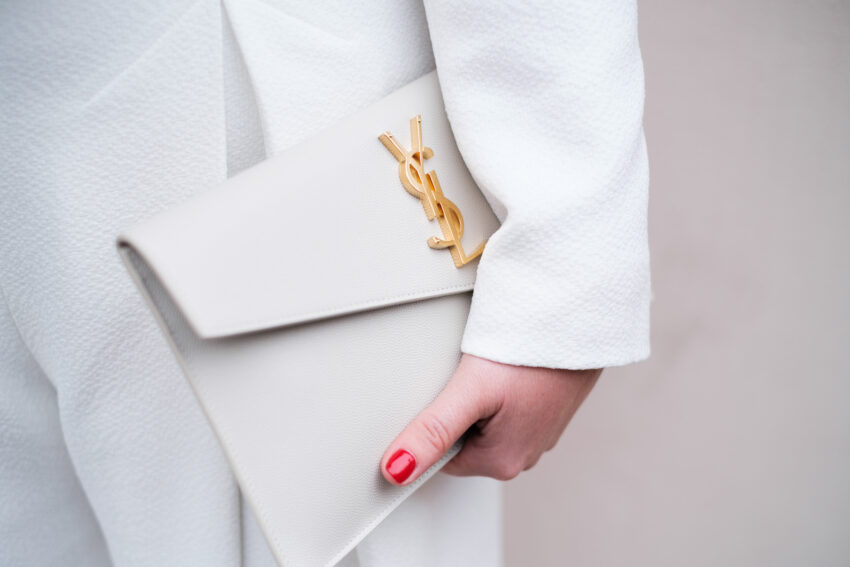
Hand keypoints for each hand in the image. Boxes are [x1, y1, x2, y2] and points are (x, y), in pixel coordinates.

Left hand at [381, 353, 600, 484]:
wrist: (578, 321)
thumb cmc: (531, 354)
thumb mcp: (471, 391)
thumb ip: (432, 431)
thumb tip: (396, 470)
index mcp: (504, 462)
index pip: (445, 458)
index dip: (437, 424)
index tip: (446, 394)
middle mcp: (526, 455)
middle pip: (467, 440)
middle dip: (461, 409)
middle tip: (472, 376)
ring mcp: (541, 432)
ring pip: (489, 420)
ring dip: (483, 396)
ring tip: (493, 368)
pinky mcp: (549, 409)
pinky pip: (511, 406)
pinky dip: (504, 387)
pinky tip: (510, 367)